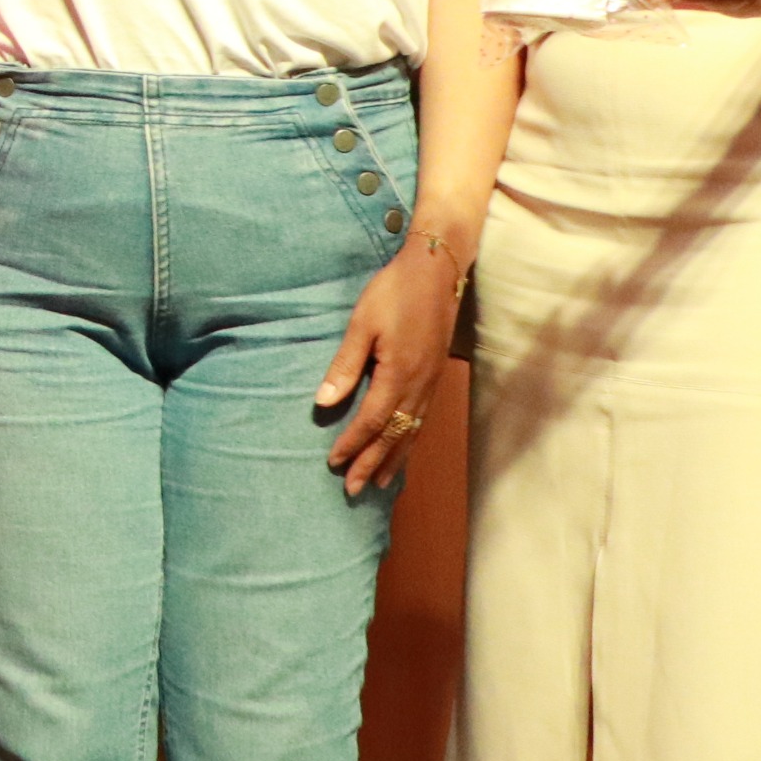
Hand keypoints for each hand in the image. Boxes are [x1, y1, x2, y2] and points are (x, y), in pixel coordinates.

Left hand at [317, 223, 461, 494]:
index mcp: (398, 375)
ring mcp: (431, 382)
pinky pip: (422, 419)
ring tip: (380, 482)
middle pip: (394, 436)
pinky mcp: (435, 375)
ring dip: (394, 458)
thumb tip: (323, 402)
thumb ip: (344, 366)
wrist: (437, 270)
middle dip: (373, 463)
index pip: (372, 421)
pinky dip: (410, 440)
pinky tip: (403, 448)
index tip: (333, 463)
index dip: (352, 444)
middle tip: (354, 490)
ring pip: (412, 431)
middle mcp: (419, 386)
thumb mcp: (361, 325)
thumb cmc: (393, 292)